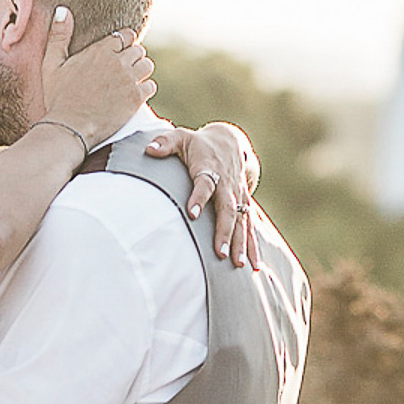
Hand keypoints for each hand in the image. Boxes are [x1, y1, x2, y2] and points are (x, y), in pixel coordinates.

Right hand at [41, 11, 155, 152]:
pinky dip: (145, 90)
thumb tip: (63, 10)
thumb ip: (59, 36)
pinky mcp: (135, 98)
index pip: (125, 36)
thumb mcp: (51, 65)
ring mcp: (128, 79)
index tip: (119, 53)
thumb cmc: (58, 99)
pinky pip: (150, 86)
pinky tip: (134, 96)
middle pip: (138, 50)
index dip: (124, 43)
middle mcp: (118, 61)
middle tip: (124, 70)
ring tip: (131, 81)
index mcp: (100, 49)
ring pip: (147, 66)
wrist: (69, 129)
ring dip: (141, 72)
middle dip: (133, 58)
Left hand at [146, 121, 260, 268]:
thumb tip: (149, 148)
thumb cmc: (199, 144)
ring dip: (241, 244)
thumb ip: (166, 143)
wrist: (230, 141)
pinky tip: (254, 266)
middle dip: (224, 232)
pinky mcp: (244, 205)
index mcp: (210, 169)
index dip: (198, 197)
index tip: (191, 213)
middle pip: (227, 209)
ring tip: (239, 265)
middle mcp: (227, 185)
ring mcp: (238, 196)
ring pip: (242, 221)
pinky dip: (253, 246)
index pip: (205, 183)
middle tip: (219, 253)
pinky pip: (250, 226)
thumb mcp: (181, 138)